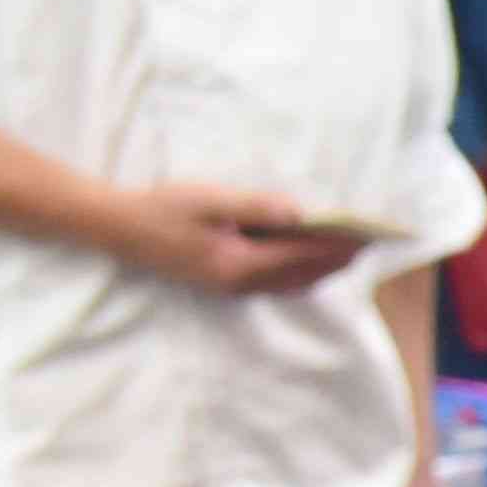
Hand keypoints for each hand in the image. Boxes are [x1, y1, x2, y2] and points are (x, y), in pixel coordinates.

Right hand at [121, 179, 364, 298]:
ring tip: (347, 253)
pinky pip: (271, 283)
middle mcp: (238, 283)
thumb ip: (256, 207)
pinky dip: (296, 273)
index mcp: (238, 264)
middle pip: (300, 275)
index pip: (300, 256)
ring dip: (318, 269)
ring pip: (288, 284)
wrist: (119, 228)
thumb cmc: (164, 209)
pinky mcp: (222, 282)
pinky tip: (306, 261)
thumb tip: (298, 213)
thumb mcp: (210, 199)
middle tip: (368, 246)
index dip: (335, 248)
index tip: (365, 238)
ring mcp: (229, 287)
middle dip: (334, 261)